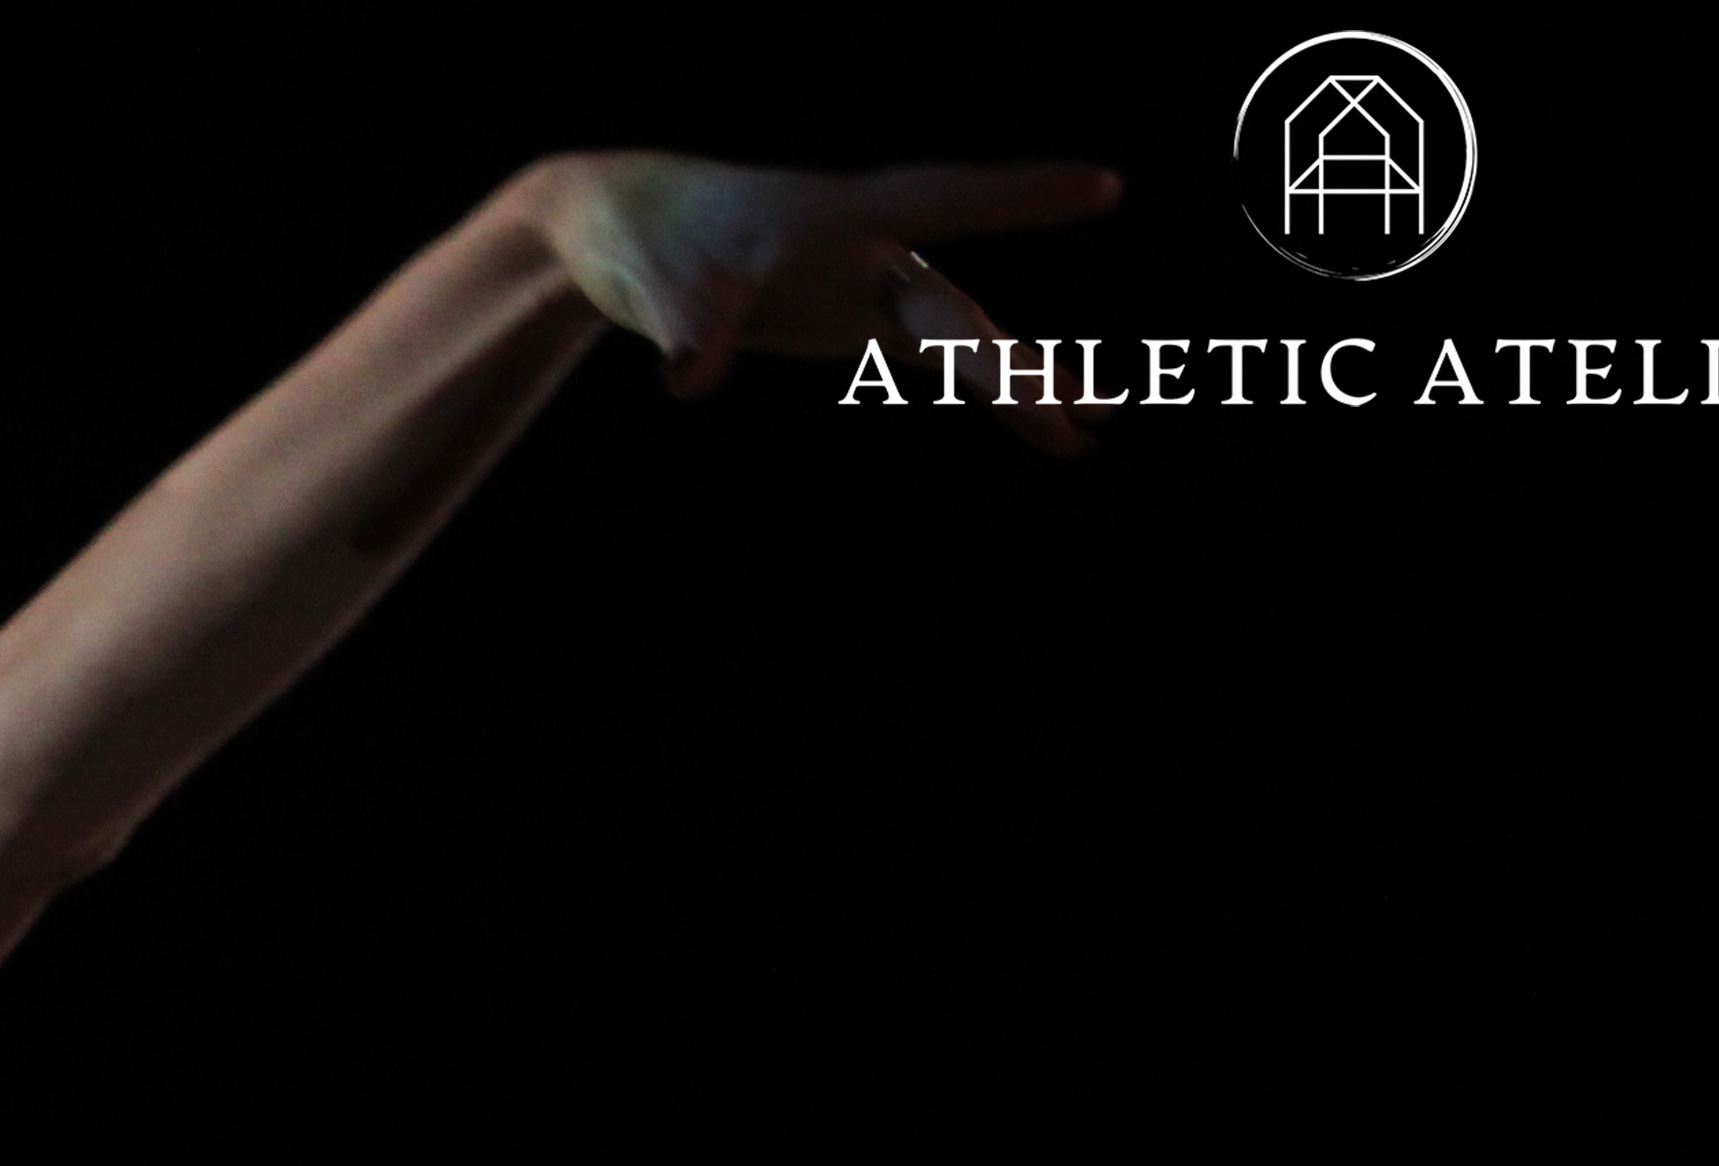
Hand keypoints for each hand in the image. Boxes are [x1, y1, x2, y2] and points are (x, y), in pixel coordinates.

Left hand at [535, 151, 1124, 452]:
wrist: (616, 228)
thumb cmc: (645, 237)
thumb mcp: (660, 278)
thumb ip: (687, 324)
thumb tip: (689, 379)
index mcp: (836, 216)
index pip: (945, 200)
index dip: (1021, 197)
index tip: (1103, 187)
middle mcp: (865, 247)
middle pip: (953, 308)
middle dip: (1011, 363)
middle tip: (1085, 408)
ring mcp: (861, 284)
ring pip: (957, 335)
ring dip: (1016, 381)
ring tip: (1088, 425)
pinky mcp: (846, 319)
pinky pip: (926, 357)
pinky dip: (975, 385)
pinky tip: (1032, 415)